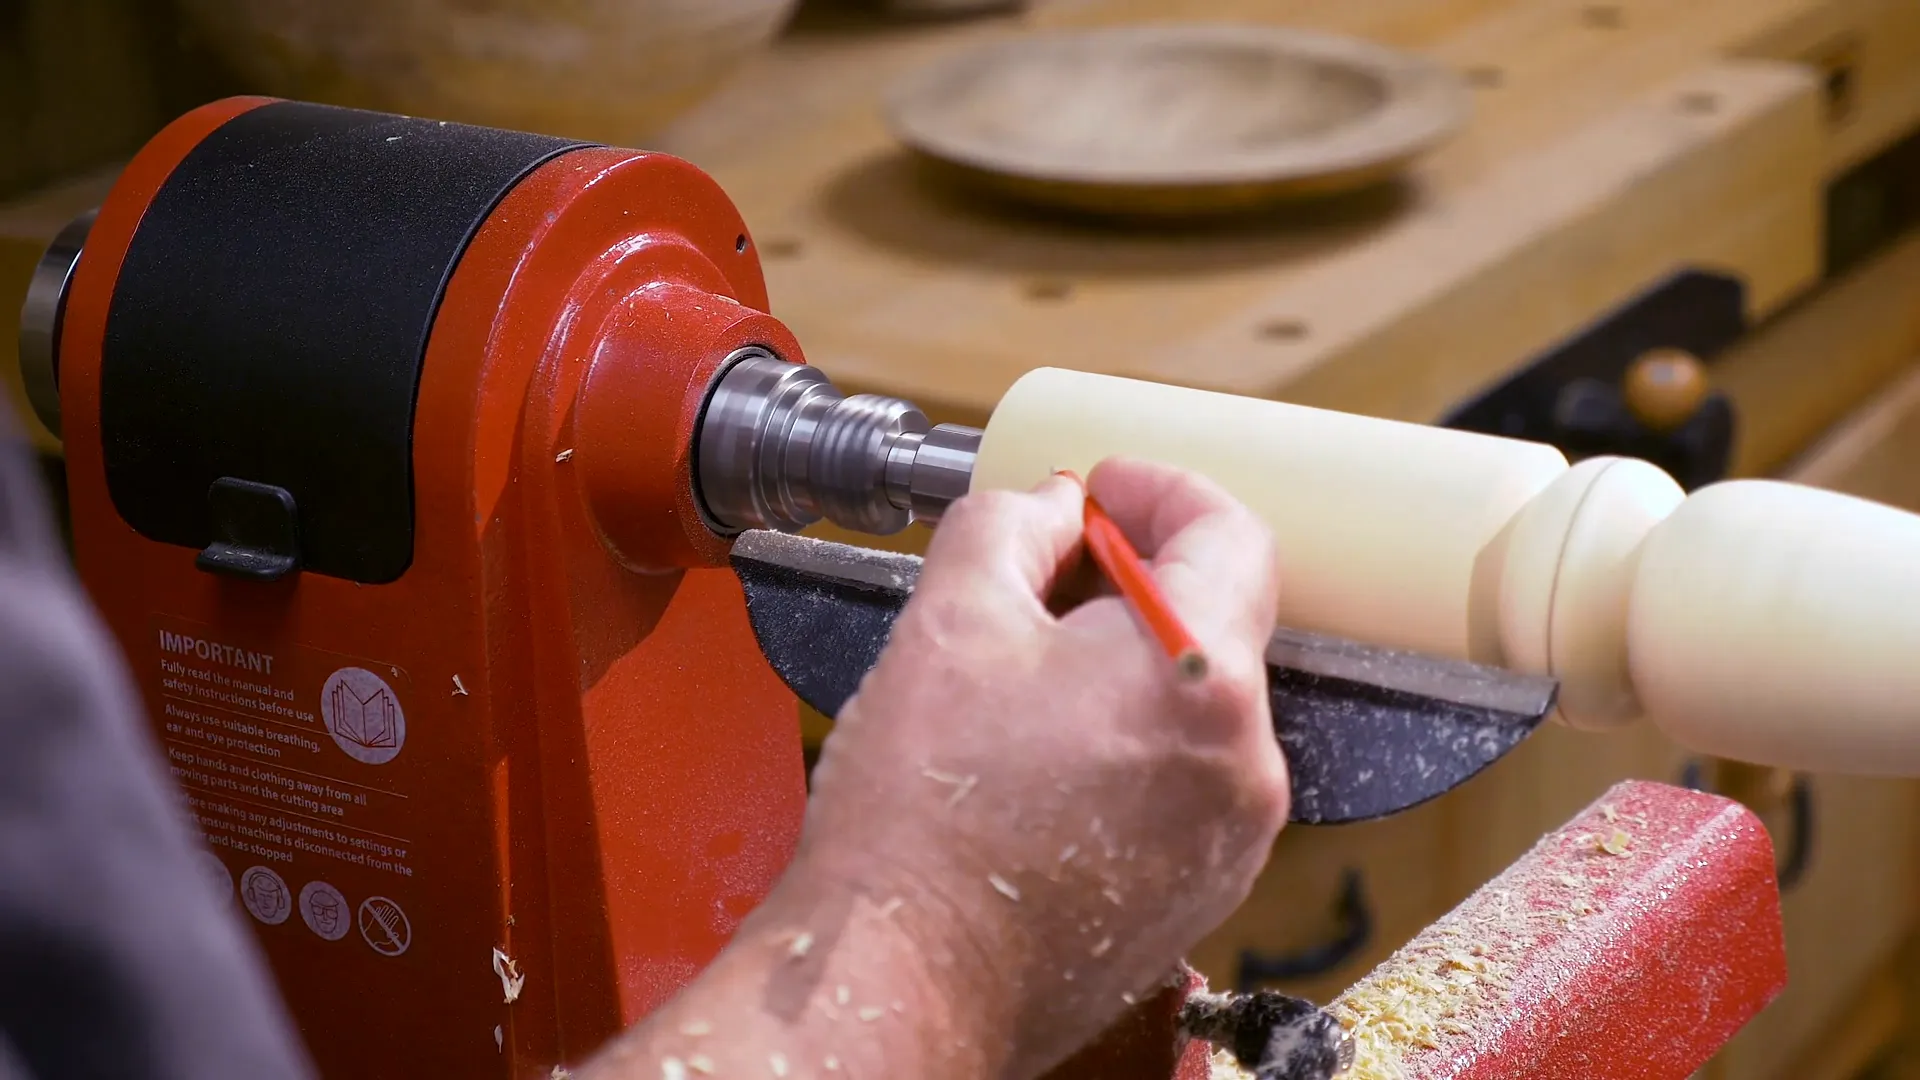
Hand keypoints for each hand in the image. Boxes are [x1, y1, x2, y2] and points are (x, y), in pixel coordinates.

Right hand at [794, 456, 1287, 1076]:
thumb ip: (1010, 525)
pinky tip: (1042, 762)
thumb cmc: (921, 820)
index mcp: (1200, 679)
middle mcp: (1243, 764)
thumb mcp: (947, 619)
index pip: (1231, 534)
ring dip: (1127, 669)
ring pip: (1195, 708)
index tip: (1103, 491)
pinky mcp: (1198, 892)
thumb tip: (1052, 509)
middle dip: (1133, 581)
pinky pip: (1183, 784)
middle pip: (1216, 624)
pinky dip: (1130, 748)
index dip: (1161, 491)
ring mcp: (1229, 839)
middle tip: (1044, 574)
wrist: (903, 979)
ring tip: (1024, 682)